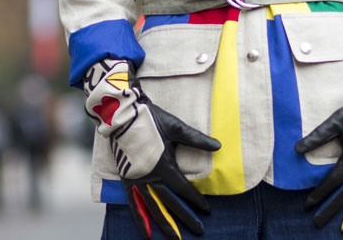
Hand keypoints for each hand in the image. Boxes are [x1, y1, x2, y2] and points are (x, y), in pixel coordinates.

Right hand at [84, 59, 220, 237]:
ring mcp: (137, 180)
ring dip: (164, 224)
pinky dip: (140, 219)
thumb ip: (196, 139)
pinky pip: (134, 203)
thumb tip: (218, 146)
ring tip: (175, 238)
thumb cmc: (152, 119)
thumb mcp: (176, 128)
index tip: (207, 210)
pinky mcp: (127, 179)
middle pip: (171, 203)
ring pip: (153, 207)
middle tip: (199, 231)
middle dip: (186, 218)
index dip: (196, 200)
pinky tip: (146, 233)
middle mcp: (150, 177)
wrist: (124, 115)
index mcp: (164, 165)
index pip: (183, 188)